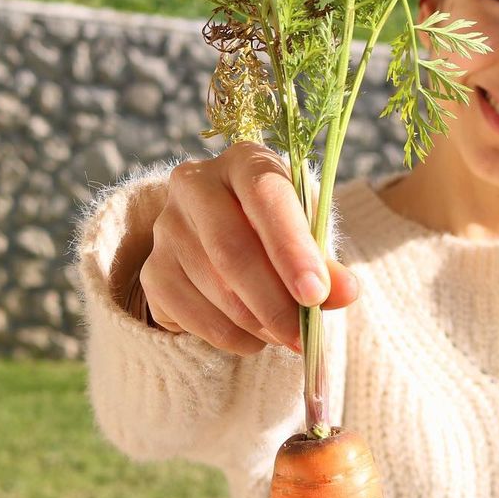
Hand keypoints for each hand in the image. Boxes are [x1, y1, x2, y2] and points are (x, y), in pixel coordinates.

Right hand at [139, 141, 357, 354]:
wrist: (230, 238)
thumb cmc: (281, 230)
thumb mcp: (309, 234)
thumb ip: (326, 262)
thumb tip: (347, 292)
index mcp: (244, 160)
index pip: (266, 197)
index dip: (292, 249)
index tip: (316, 295)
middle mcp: (195, 184)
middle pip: (231, 249)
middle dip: (274, 301)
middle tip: (302, 336)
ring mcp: (166, 227)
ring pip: (214, 288)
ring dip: (257, 323)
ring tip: (286, 335)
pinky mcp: (152, 270)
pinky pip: (191, 315)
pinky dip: (231, 336)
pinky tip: (254, 337)